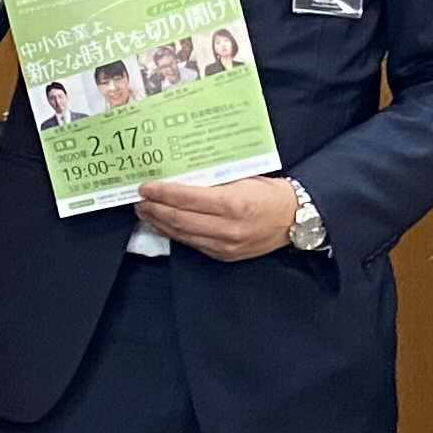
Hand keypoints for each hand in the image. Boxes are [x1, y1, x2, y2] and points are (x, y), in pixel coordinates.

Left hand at [134, 174, 303, 260]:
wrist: (293, 218)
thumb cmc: (268, 192)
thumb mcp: (242, 177)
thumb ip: (213, 180)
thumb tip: (180, 176)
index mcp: (232, 203)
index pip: (187, 199)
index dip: (162, 193)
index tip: (146, 187)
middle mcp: (227, 227)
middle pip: (180, 220)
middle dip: (155, 209)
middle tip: (139, 200)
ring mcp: (225, 245)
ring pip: (183, 235)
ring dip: (160, 223)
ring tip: (146, 212)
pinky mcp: (224, 256)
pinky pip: (193, 244)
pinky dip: (175, 234)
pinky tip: (165, 225)